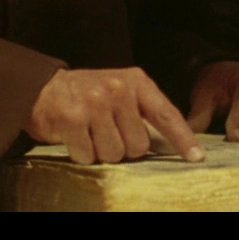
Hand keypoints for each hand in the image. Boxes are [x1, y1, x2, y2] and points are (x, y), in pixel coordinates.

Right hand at [25, 67, 205, 164]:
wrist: (41, 88)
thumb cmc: (86, 94)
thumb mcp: (120, 91)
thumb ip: (143, 112)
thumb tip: (172, 143)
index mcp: (135, 81)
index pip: (166, 114)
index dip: (183, 139)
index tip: (197, 157)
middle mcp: (117, 89)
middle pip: (139, 145)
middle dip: (123, 147)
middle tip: (106, 132)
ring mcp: (94, 103)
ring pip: (114, 153)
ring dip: (101, 151)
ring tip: (90, 133)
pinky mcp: (72, 119)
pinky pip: (89, 155)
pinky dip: (82, 153)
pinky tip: (75, 136)